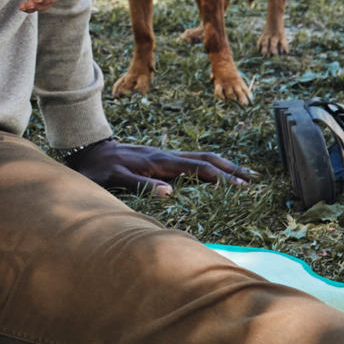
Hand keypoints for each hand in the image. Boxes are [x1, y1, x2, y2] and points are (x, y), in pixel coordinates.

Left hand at [65, 137, 248, 195]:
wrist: (87, 150)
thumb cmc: (99, 169)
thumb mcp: (115, 179)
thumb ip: (141, 185)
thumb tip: (170, 192)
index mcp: (158, 162)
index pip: (198, 169)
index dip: (220, 178)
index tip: (241, 186)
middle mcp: (165, 156)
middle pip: (206, 159)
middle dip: (232, 169)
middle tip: (256, 179)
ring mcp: (164, 155)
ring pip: (202, 157)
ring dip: (225, 165)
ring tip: (246, 174)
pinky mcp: (161, 158)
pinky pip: (192, 159)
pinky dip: (211, 164)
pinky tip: (219, 171)